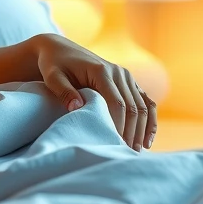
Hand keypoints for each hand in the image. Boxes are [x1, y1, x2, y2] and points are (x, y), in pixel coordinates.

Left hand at [34, 34, 157, 150]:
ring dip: (142, 129)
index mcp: (101, 71)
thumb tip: (77, 107)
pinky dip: (150, 119)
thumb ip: (63, 91)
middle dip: (132, 131)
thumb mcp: (52, 77)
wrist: (59, 49)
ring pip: (142, 105)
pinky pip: (145, 101)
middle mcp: (119, 72)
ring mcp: (126, 76)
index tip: (115, 144)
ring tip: (137, 150)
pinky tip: (148, 138)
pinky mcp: (128, 82)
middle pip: (133, 107)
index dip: (118, 125)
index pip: (116, 103)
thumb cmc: (53, 65)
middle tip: (127, 153)